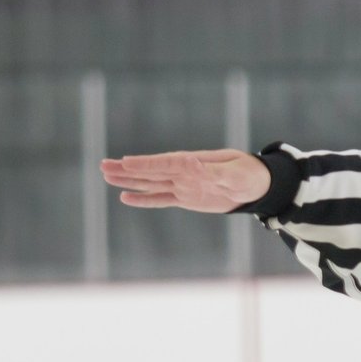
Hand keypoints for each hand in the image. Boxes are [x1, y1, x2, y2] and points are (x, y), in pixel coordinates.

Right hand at [100, 149, 270, 211]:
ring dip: (129, 180)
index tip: (125, 162)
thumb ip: (214, 172)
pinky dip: (144, 199)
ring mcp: (183, 185)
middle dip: (128, 169)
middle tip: (103, 166)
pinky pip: (161, 199)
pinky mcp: (185, 197)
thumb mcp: (236, 174)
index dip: (146, 163)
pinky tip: (125, 197)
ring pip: (150, 183)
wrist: (257, 185)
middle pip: (151, 171)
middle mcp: (184, 172)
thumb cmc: (250, 175)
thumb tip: (192, 165)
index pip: (165, 163)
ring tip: (106, 175)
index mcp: (194, 163)